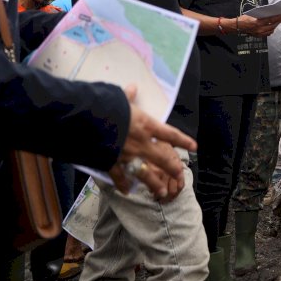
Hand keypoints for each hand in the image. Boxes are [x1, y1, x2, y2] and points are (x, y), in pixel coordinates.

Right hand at [111, 84, 195, 198]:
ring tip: (163, 193)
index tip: (194, 147)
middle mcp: (141, 143)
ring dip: (155, 184)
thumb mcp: (120, 98)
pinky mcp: (112, 163)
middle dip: (172, 167)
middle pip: (163, 158)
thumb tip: (132, 87)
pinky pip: (120, 177)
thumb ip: (128, 96)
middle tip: (179, 175)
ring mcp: (127, 156)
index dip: (183, 141)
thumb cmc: (107, 106)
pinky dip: (123, 185)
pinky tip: (127, 191)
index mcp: (146, 125)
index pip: (170, 134)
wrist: (87, 120)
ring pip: (146, 173)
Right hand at [238, 13, 280, 37]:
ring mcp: (259, 33)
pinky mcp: (258, 36)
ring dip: (274, 26)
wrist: (237, 26)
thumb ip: (261, 15)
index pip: (270, 20)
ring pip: (270, 31)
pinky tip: (271, 27)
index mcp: (258, 22)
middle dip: (278, 22)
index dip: (277, 18)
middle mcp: (259, 29)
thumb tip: (269, 13)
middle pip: (272, 26)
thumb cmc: (243, 19)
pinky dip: (270, 30)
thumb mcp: (252, 15)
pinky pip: (267, 34)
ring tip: (277, 22)